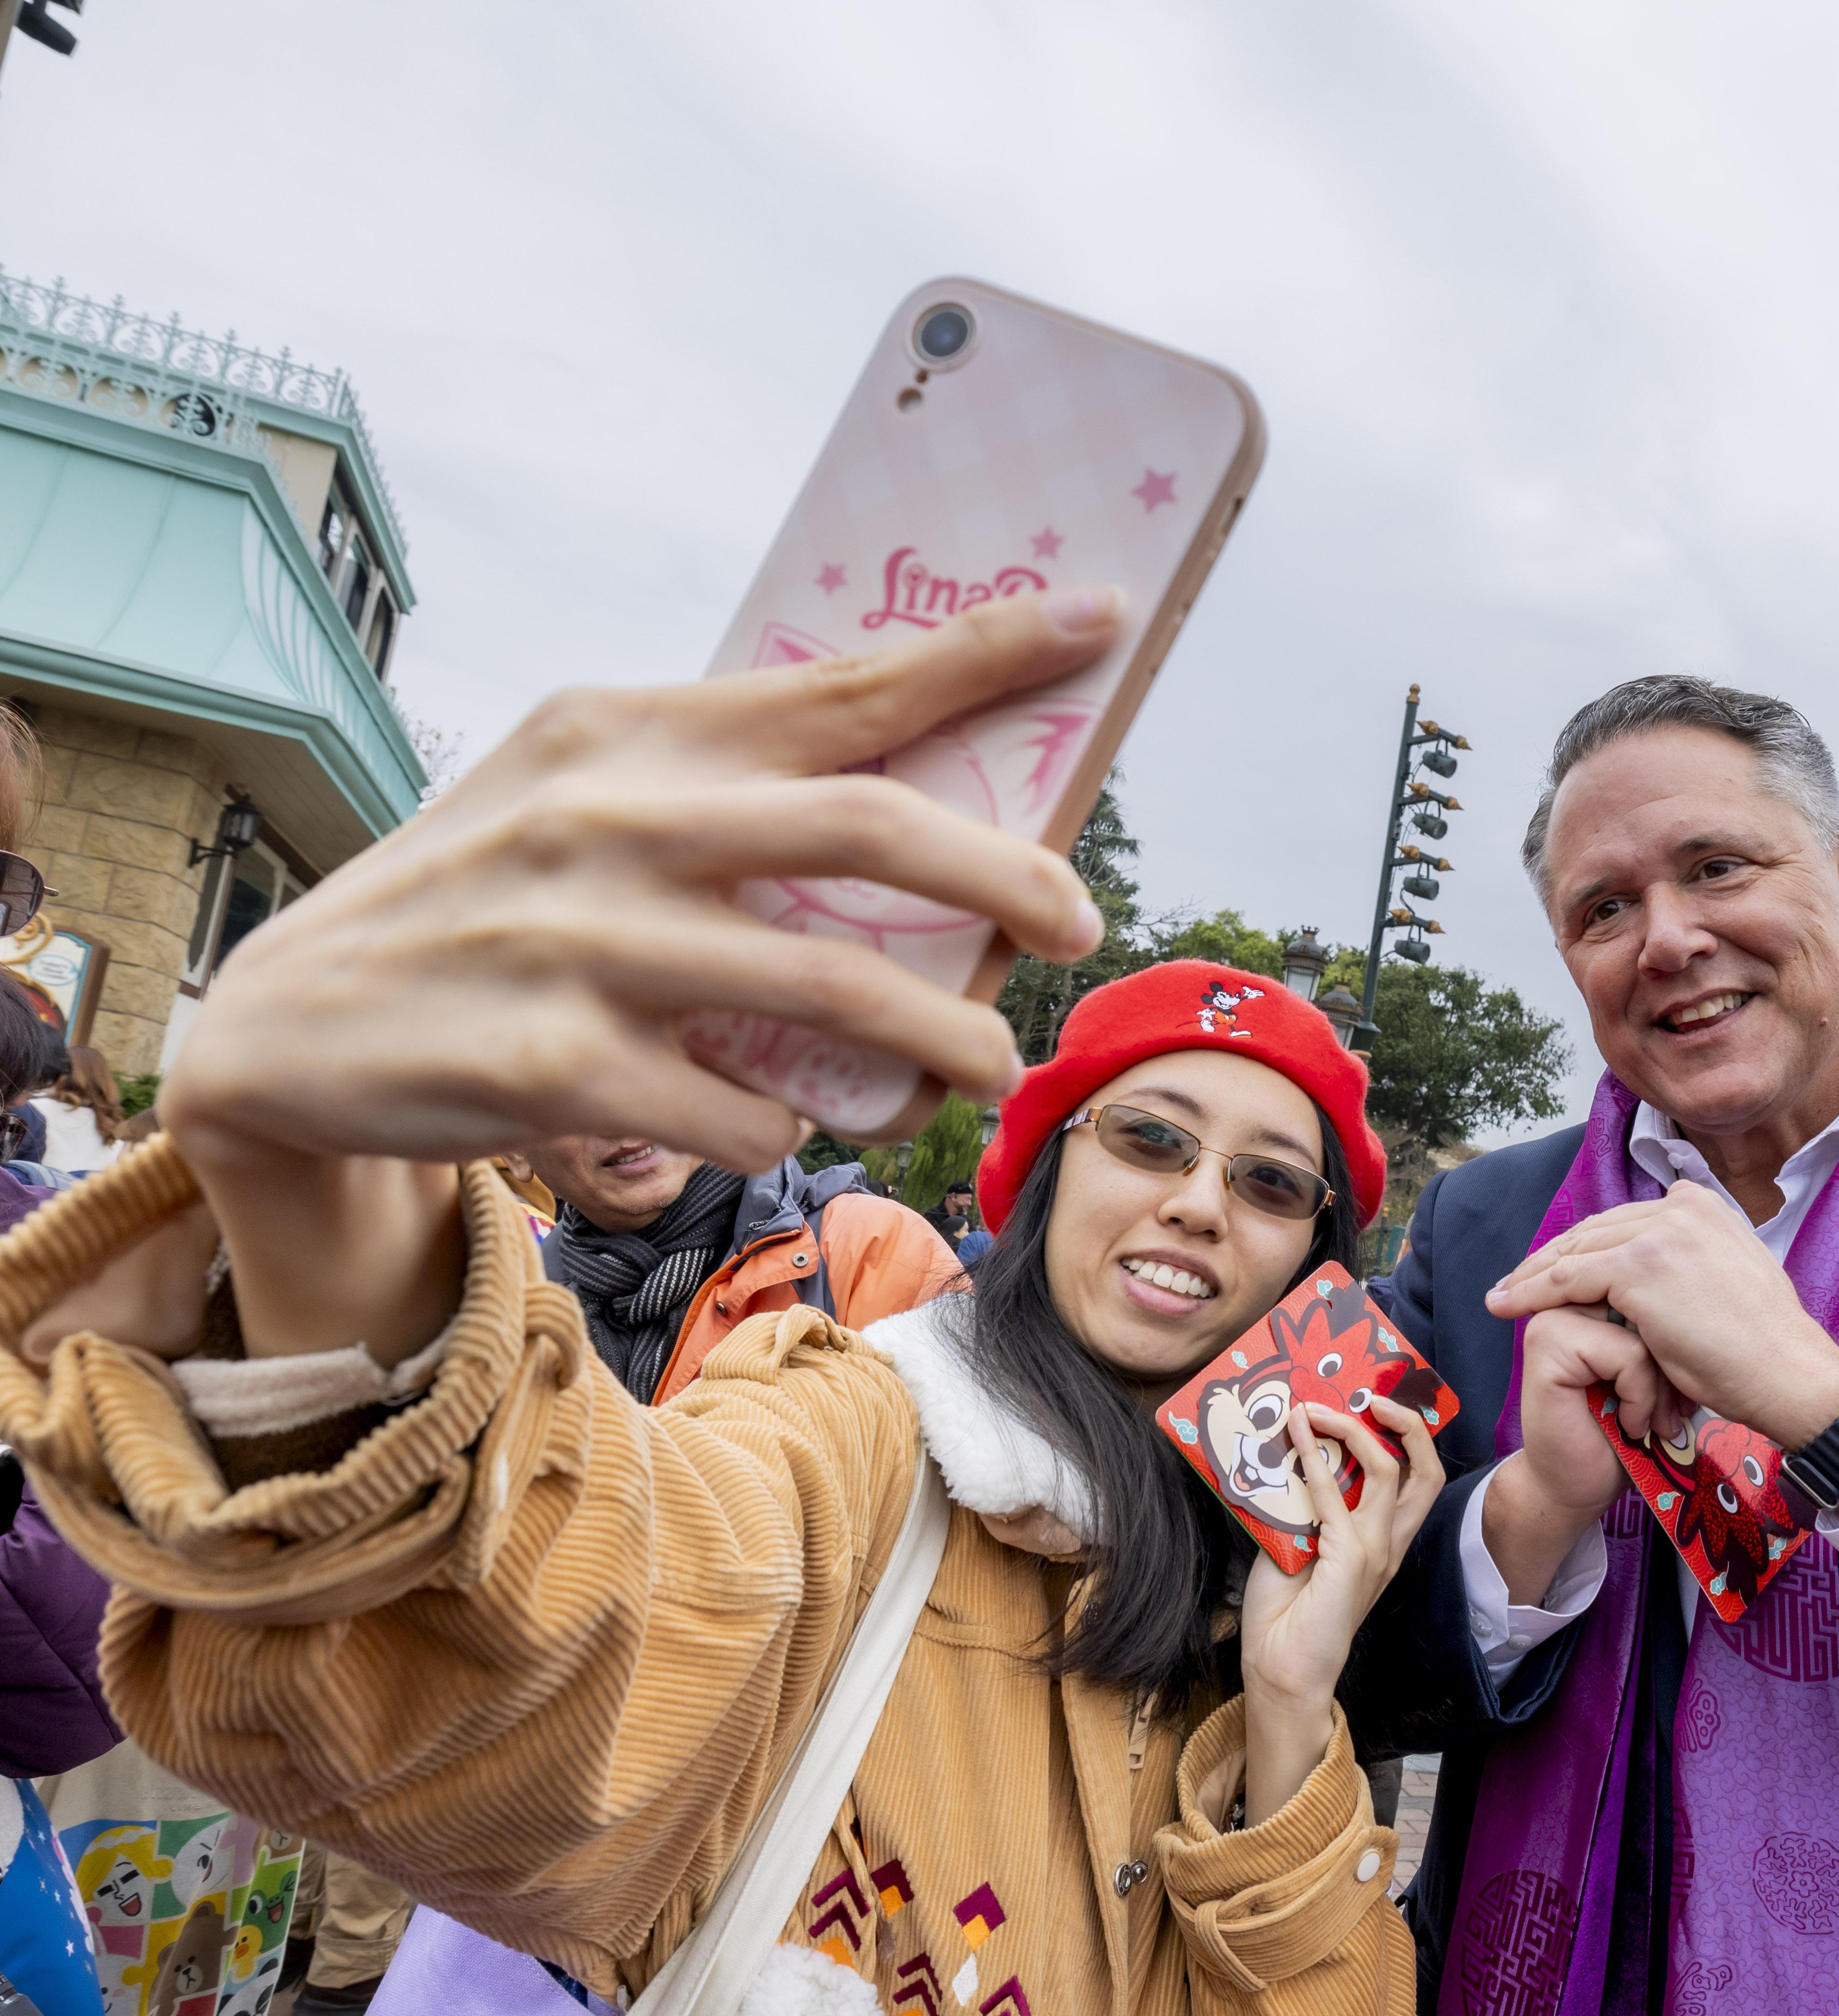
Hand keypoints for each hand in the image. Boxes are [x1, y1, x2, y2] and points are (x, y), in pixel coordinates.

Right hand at [156, 592, 1120, 1358]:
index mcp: (628, 734)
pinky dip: (791, 1123)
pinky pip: (739, 1109)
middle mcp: (607, 821)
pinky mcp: (550, 1066)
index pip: (839, 683)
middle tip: (1080, 921)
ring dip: (939, 1036)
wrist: (292, 1024)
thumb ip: (724, 792)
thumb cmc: (490, 902)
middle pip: (864, 827)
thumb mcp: (582, 800)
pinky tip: (791, 1119)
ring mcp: (576, 942)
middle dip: (1006, 873)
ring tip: (989, 1061)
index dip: (981, 652)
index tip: (1098, 621)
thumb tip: (923, 805)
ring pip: (828, 988)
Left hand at [1237, 1396, 1444, 1825]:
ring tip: (1320, 1406)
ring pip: (1390, 1470)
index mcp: (1384, 1542)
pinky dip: (1314, 1454)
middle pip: (1426, 1471)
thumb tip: (1290, 1455)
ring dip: (1353, 1429)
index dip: (1407, 1437)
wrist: (1281, 1668)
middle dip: (1408, 1424)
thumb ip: (1305, 1505)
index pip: (1417, 1480)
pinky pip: (1335, 1492)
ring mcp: (1375, 1550)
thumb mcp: (1298, 1544)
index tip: (1375, 1404)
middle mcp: (1389, 1543)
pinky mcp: (1350, 1557)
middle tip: (1373, 1396)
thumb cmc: (1286, 1613)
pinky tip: (1295, 1432)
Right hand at [1479, 1307, 1644, 1605]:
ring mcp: (1552, 1320)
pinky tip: (1629, 1423)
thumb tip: (1698, 1303)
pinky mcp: (1548, 1345)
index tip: (1659, 1395)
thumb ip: (1659, 1331)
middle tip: (1657, 1416)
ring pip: (1641, 1334)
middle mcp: (1567, 1300)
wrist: (1577, 1486)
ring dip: (1654, 1388)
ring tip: (1644, 1420)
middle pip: (1650, 1310)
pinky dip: (1641, 1396)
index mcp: (1591, 1296)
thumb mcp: (1655, 1369)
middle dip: (1664, 1371)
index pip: (1654, 1295)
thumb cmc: (1619, 1435)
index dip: (1672, 1346)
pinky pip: (1628, 1354)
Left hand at [1482, 1183, 1838, 1449]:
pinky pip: (1567, 1279)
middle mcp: (1681, 1207)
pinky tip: (1507, 1307)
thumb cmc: (1762, 1347)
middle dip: (1550, 1256)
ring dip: (1532, 1275)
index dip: (1584, 1246)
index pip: (1623, 1221)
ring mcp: (1660, 1234)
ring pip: (1574, 1251)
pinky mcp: (1638, 1268)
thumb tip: (1662, 1277)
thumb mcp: (1729, 1280)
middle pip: (1594, 1229)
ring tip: (1503, 1295)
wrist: (1788, 1373)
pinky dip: (1531, 1293)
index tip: (1553, 1268)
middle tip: (1515, 1280)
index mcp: (1703, 1206)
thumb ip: (1693, 1262)